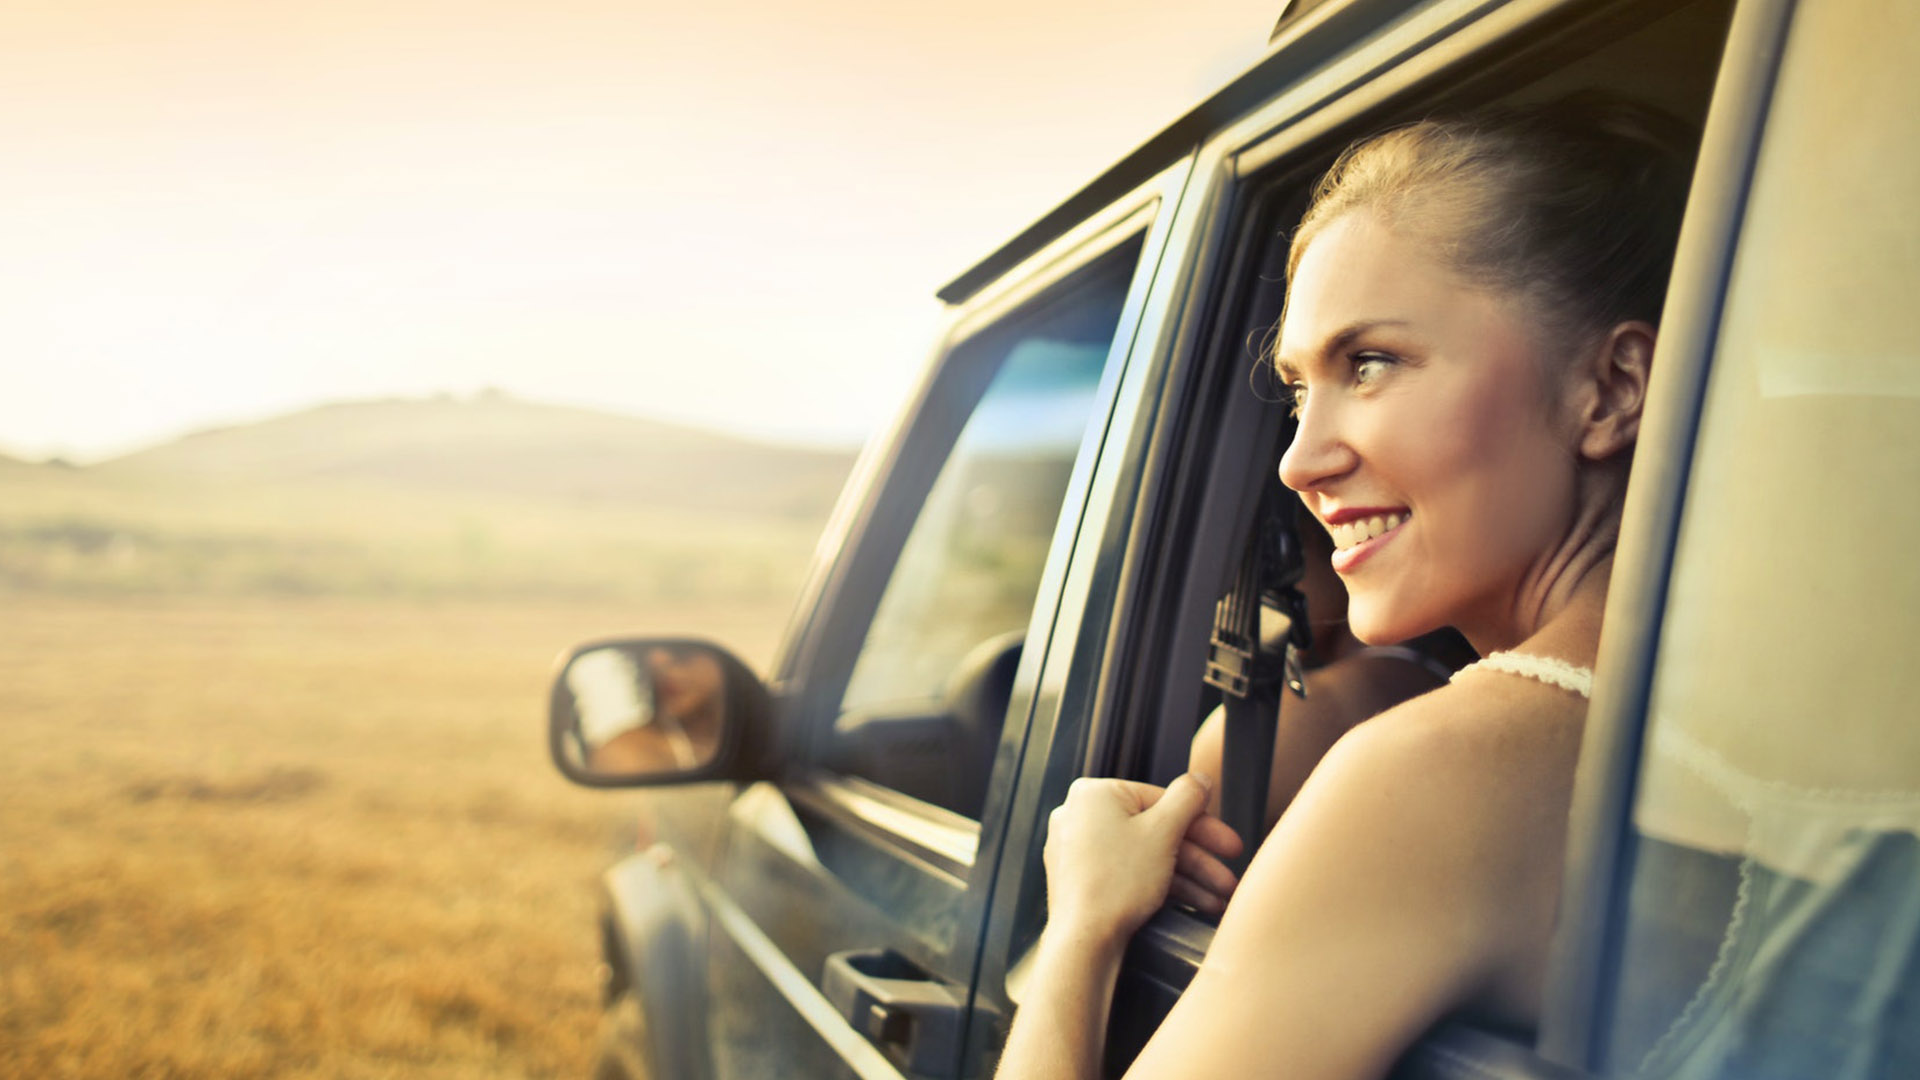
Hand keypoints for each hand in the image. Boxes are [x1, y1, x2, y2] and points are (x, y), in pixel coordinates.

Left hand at [1043, 773, 1243, 943]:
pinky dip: (1161, 885)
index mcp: (1094, 795)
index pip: (1162, 800)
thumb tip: (1200, 780)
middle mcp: (1081, 817)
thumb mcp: (1164, 832)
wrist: (1084, 941)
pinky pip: (1130, 872)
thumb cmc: (1115, 885)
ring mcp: (1079, 849)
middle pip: (1156, 830)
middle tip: (1227, 875)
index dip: (1203, 824)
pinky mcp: (1083, 879)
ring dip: (1188, 877)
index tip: (1228, 843)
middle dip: (1199, 858)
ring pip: (1146, 855)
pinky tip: (1193, 902)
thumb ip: (1188, 799)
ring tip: (1217, 898)